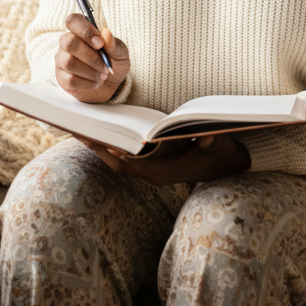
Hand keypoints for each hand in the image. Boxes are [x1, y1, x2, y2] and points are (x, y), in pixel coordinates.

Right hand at [55, 13, 129, 103]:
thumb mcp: (121, 53)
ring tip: (102, 75)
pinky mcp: (62, 78)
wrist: (110, 85)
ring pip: (69, 62)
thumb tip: (105, 33)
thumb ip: (114, 43)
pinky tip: (95, 82)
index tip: (100, 44)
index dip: (85, 31)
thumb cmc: (113, 62)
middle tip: (105, 66)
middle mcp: (67, 43)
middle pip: (69, 43)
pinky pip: (70, 80)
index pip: (73, 21)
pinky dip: (87, 83)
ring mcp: (62, 60)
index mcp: (81, 31)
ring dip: (91, 71)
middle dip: (91, 57)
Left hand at [76, 134, 250, 185]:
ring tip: (82, 129)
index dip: (117, 153)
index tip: (100, 140)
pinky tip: (101, 133)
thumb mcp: (221, 146)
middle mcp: (155, 176)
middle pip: (119, 164)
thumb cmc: (222, 154)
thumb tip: (207, 137)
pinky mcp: (151, 169)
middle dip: (99, 147)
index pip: (135, 164)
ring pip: (118, 163)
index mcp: (168, 172)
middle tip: (78, 130)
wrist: (227, 168)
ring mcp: (152, 174)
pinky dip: (111, 148)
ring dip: (101, 148)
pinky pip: (124, 160)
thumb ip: (213, 143)